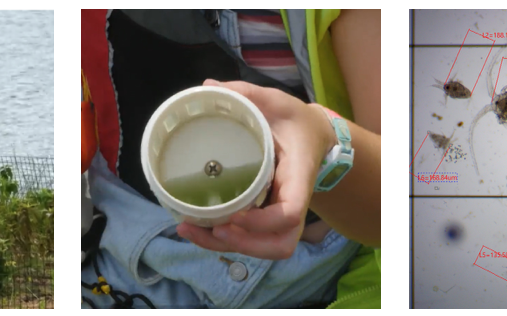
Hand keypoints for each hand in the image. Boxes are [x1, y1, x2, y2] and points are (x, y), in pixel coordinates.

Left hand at [175, 79, 335, 259]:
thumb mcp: (276, 101)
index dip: (263, 222)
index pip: (291, 212)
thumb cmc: (295, 121)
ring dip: (229, 247)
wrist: (314, 136)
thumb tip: (206, 86)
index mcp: (298, 176)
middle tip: (212, 229)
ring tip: (192, 231)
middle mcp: (292, 202)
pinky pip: (252, 239)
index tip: (235, 215)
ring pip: (265, 248)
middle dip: (245, 244)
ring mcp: (280, 214)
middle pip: (279, 244)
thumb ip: (245, 93)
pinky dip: (225, 240)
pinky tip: (197, 229)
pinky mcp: (266, 216)